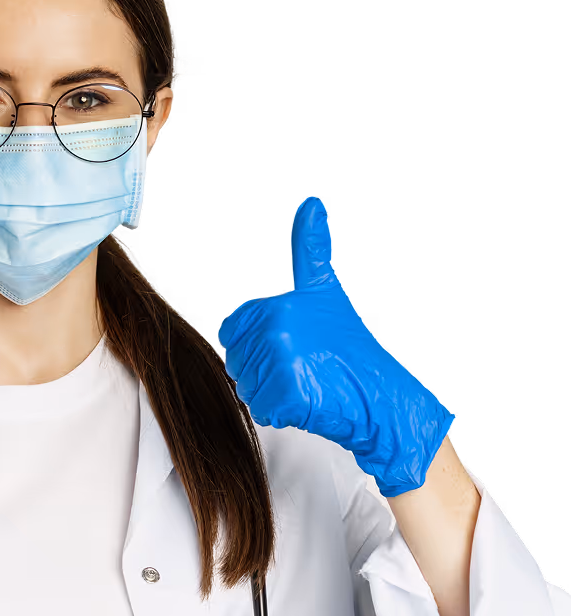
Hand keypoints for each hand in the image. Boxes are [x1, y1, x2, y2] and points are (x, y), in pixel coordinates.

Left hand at [216, 196, 454, 497]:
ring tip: (306, 382)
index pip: (232, 331)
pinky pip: (262, 409)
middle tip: (301, 367)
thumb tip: (311, 203)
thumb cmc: (350, 344)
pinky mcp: (287, 396)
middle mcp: (274, 332)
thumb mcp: (325, 289)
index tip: (287, 345)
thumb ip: (311, 249)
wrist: (382, 393)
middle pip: (237, 361)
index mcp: (274, 306)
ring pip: (247, 386)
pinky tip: (307, 401)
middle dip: (261, 370)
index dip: (254, 343)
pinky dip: (280, 412)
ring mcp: (280, 365)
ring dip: (270, 392)